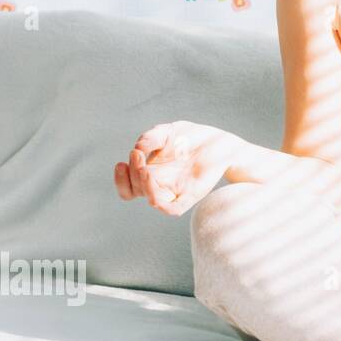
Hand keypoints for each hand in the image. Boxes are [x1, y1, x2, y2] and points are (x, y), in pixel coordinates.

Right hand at [113, 121, 234, 215]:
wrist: (220, 140)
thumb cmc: (192, 137)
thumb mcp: (166, 132)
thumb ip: (150, 138)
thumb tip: (137, 150)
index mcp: (151, 173)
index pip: (128, 187)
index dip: (120, 179)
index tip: (122, 162)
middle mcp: (161, 184)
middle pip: (136, 191)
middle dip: (131, 174)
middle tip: (137, 155)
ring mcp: (176, 190)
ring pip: (153, 200)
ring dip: (143, 187)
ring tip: (145, 169)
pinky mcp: (192, 194)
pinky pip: (174, 208)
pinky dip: (162, 206)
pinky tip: (154, 194)